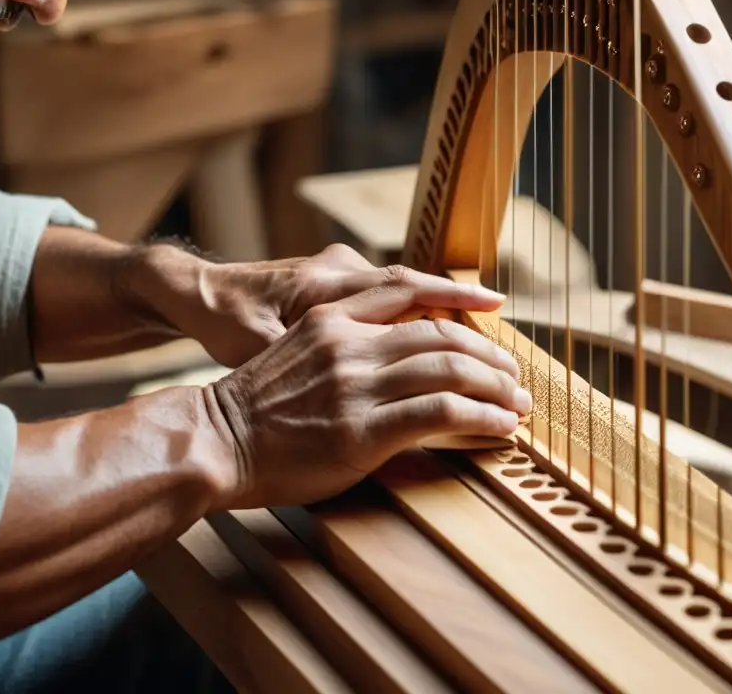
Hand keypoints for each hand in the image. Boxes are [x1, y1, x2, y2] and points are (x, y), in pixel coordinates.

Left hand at [144, 242, 494, 367]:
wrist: (196, 295)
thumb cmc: (223, 324)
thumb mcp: (255, 347)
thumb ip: (304, 361)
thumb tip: (353, 381)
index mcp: (322, 288)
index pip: (404, 288)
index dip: (453, 299)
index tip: (495, 308)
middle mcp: (337, 272)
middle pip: (414, 287)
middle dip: (462, 311)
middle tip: (501, 344)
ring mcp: (337, 272)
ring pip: (403, 290)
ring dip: (442, 312)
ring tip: (483, 341)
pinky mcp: (334, 281)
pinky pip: (385, 294)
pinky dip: (416, 311)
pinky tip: (438, 337)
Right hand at [202, 273, 531, 509]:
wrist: (213, 439)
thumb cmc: (251, 406)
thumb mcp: (291, 351)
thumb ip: (339, 343)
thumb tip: (385, 356)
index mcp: (332, 318)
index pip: (409, 293)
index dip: (457, 299)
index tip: (489, 305)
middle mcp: (350, 343)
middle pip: (441, 334)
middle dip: (487, 354)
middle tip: (513, 373)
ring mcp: (357, 384)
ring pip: (450, 368)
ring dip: (495, 386)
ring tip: (518, 402)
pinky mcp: (363, 430)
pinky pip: (441, 413)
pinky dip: (481, 417)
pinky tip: (502, 427)